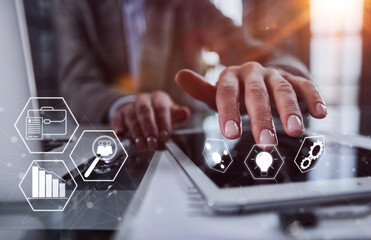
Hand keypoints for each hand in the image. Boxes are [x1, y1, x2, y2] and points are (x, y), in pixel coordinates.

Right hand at [110, 91, 189, 149]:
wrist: (143, 113)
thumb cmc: (160, 116)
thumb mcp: (171, 115)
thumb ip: (178, 116)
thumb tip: (185, 112)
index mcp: (158, 98)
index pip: (161, 109)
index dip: (163, 123)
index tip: (165, 136)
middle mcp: (143, 100)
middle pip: (145, 112)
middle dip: (149, 129)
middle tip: (152, 143)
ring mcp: (130, 106)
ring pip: (131, 117)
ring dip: (136, 133)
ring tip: (141, 145)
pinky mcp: (119, 114)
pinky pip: (117, 120)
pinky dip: (118, 128)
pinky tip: (120, 135)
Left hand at [175, 62, 326, 147]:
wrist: (256, 75)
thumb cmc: (234, 91)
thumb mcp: (215, 92)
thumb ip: (200, 88)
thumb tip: (179, 76)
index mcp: (230, 77)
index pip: (227, 93)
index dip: (229, 112)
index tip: (230, 134)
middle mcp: (252, 73)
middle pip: (257, 94)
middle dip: (262, 119)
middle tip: (266, 143)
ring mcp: (274, 75)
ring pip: (282, 90)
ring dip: (289, 111)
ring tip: (294, 131)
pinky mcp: (293, 78)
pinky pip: (305, 85)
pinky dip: (313, 98)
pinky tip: (319, 113)